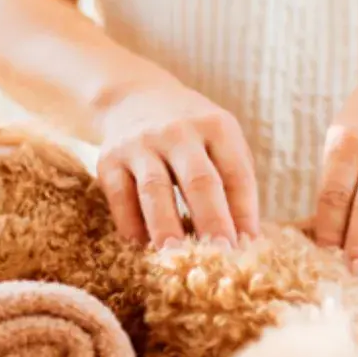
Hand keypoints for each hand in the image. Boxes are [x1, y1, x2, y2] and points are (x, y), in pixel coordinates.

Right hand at [95, 79, 260, 248]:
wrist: (133, 99)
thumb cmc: (190, 134)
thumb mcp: (220, 141)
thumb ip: (234, 182)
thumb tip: (245, 239)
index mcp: (216, 126)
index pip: (236, 174)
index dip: (243, 212)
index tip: (248, 246)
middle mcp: (178, 131)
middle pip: (199, 180)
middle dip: (211, 220)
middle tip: (219, 255)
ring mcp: (140, 144)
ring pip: (155, 189)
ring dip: (167, 226)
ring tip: (176, 257)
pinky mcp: (109, 160)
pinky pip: (121, 197)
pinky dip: (131, 225)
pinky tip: (143, 247)